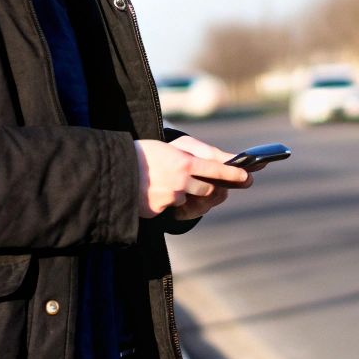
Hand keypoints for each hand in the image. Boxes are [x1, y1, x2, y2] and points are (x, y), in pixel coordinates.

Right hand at [132, 138, 251, 219]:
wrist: (111, 169)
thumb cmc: (142, 154)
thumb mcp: (168, 148)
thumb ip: (192, 157)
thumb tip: (216, 164)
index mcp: (184, 162)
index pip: (216, 169)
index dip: (233, 174)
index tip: (247, 177)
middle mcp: (181, 181)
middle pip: (207, 190)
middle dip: (203, 187)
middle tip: (190, 179)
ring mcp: (170, 198)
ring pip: (186, 199)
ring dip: (178, 193)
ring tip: (161, 181)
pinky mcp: (158, 210)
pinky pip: (168, 207)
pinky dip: (161, 201)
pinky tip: (149, 190)